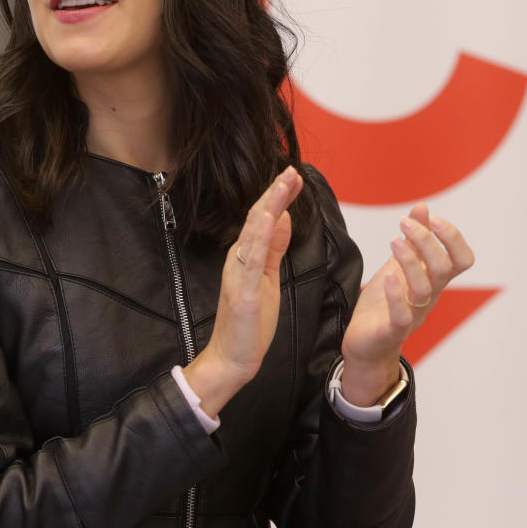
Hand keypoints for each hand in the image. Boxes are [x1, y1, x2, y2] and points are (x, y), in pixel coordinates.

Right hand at [184, 166, 302, 416]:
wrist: (232, 358)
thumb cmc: (249, 322)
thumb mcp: (267, 278)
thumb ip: (274, 248)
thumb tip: (283, 218)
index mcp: (246, 256)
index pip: (263, 219)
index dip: (278, 196)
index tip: (294, 176)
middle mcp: (238, 259)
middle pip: (258, 218)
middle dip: (275, 192)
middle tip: (290, 169)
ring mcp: (239, 274)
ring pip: (254, 232)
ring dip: (269, 205)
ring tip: (283, 183)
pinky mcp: (244, 292)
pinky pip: (252, 260)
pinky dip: (260, 236)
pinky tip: (269, 218)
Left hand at [339, 203, 474, 405]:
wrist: (365, 343)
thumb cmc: (384, 302)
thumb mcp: (398, 265)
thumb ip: (412, 239)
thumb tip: (422, 207)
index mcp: (433, 280)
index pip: (461, 260)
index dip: (454, 238)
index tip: (434, 218)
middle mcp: (428, 297)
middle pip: (443, 269)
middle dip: (427, 241)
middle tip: (405, 223)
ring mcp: (412, 314)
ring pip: (423, 289)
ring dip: (410, 261)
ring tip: (393, 240)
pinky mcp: (392, 330)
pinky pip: (402, 316)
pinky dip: (397, 296)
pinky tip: (387, 277)